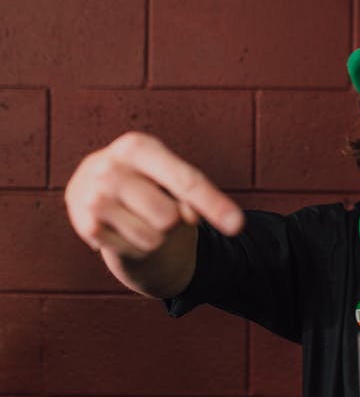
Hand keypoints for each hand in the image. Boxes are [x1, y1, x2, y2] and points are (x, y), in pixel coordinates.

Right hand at [65, 131, 243, 257]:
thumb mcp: (173, 183)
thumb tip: (188, 215)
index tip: (237, 225)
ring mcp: (93, 196)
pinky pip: (133, 250)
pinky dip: (137, 247)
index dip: (213, 204)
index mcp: (137, 146)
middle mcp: (109, 166)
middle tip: (157, 209)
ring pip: (153, 237)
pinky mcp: (85, 225)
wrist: (100, 198)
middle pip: (169, 216)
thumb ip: (189, 196)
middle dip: (174, 222)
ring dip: (156, 237)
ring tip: (139, 219)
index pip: (185, 180)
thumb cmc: (149, 186)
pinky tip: (123, 230)